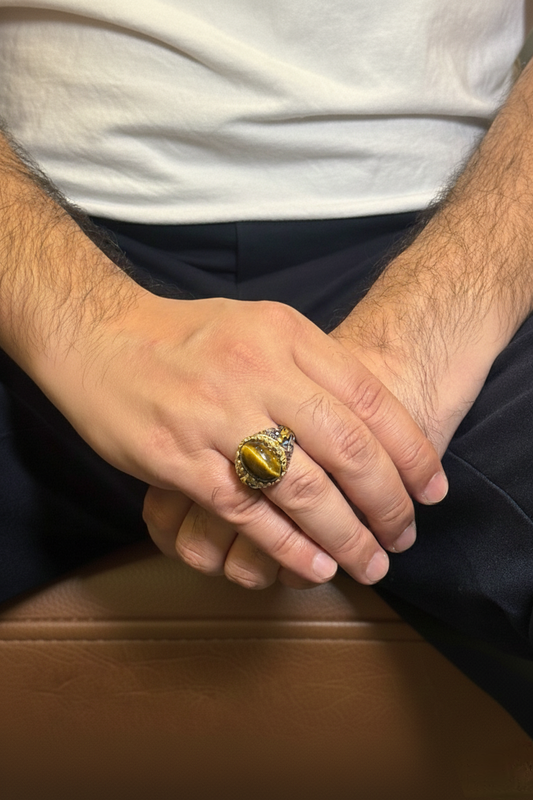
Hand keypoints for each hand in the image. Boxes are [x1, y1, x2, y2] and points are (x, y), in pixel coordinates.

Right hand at [71, 293, 446, 589]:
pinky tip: (314, 566)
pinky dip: (288, 546)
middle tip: (404, 534)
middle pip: (348, 448)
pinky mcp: (179, 460)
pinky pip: (248, 513)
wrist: (98, 337)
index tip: (431, 489)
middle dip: (388, 501)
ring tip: (370, 564)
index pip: (370, 399)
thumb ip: (309, 362)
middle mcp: (258, 372)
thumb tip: (366, 417)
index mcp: (285, 335)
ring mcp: (217, 417)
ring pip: (303, 488)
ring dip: (345, 535)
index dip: (410, 451)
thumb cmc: (183, 334)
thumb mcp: (257, 324)